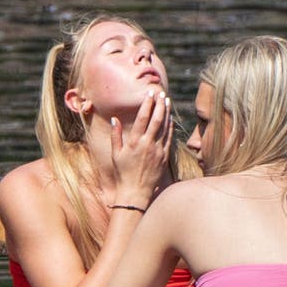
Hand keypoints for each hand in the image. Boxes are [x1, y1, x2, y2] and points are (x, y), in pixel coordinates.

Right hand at [109, 92, 172, 206]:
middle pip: (156, 120)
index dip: (147, 104)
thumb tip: (115, 119)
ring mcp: (157, 150)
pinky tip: (170, 119)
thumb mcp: (115, 154)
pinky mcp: (164, 157)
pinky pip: (168, 139)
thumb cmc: (123, 173)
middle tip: (161, 94)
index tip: (150, 94)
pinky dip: (170, 127)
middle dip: (159, 105)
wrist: (135, 192)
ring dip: (166, 113)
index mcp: (134, 142)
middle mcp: (147, 144)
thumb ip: (115, 136)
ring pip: (164, 127)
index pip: (142, 118)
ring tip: (167, 101)